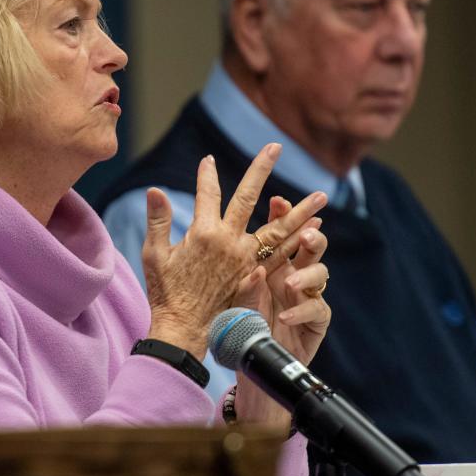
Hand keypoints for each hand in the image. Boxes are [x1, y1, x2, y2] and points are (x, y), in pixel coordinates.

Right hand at [142, 144, 326, 358]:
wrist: (183, 330)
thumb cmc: (165, 293)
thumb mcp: (154, 255)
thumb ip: (158, 221)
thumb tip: (154, 190)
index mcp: (203, 233)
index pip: (206, 193)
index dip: (206, 175)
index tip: (208, 160)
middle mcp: (229, 242)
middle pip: (249, 198)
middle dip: (261, 169)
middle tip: (276, 146)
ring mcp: (246, 259)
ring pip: (279, 229)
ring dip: (301, 211)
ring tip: (321, 195)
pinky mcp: (256, 276)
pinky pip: (283, 255)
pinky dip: (299, 240)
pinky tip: (313, 228)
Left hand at [234, 196, 331, 426]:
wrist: (246, 361)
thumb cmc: (235, 323)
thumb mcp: (233, 293)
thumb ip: (240, 273)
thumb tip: (246, 255)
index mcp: (272, 262)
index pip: (281, 231)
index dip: (284, 214)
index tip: (276, 201)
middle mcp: (294, 273)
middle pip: (312, 246)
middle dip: (311, 235)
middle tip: (305, 233)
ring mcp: (307, 295)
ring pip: (321, 274)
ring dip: (307, 274)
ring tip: (290, 282)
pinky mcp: (316, 319)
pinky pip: (316, 309)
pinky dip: (301, 310)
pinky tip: (285, 317)